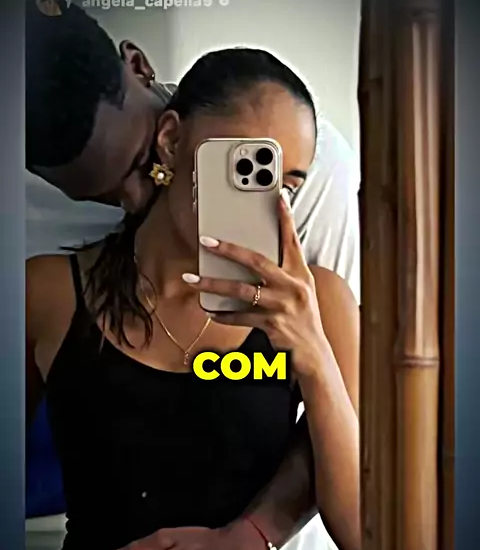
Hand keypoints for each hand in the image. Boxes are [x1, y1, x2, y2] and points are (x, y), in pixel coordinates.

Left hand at [189, 195, 326, 377]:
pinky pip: (240, 316)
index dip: (286, 218)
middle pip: (257, 261)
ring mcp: (282, 305)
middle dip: (229, 249)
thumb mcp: (301, 289)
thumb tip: (256, 256)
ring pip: (241, 290)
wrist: (313, 351)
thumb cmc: (303, 317)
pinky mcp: (271, 324)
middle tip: (206, 241)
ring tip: (192, 280)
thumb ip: (284, 271)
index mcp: (300, 273)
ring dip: (213, 284)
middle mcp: (292, 286)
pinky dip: (223, 314)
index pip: (292, 240)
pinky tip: (209, 309)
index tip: (278, 198)